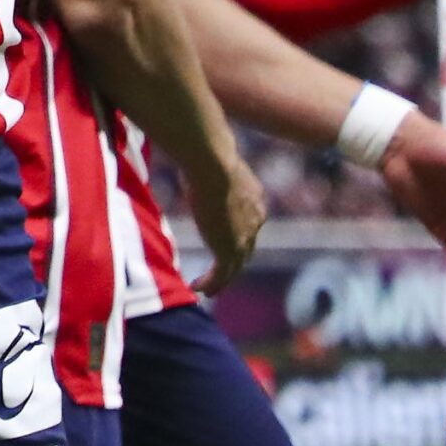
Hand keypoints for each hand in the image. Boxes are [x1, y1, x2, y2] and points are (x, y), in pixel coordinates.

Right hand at [187, 154, 267, 295]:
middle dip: (234, 259)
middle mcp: (255, 219)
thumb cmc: (207, 155)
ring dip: (222, 279)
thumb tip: (190, 158)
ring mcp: (244, 237)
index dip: (237, 233)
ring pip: (235, 265)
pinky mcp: (229, 250)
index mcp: (254, 198)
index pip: (248, 222)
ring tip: (209, 289)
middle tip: (220, 270)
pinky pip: (222, 274)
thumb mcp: (211, 164)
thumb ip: (206, 169)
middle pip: (246, 247)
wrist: (213, 166)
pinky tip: (197, 287)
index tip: (221, 237)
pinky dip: (212, 283)